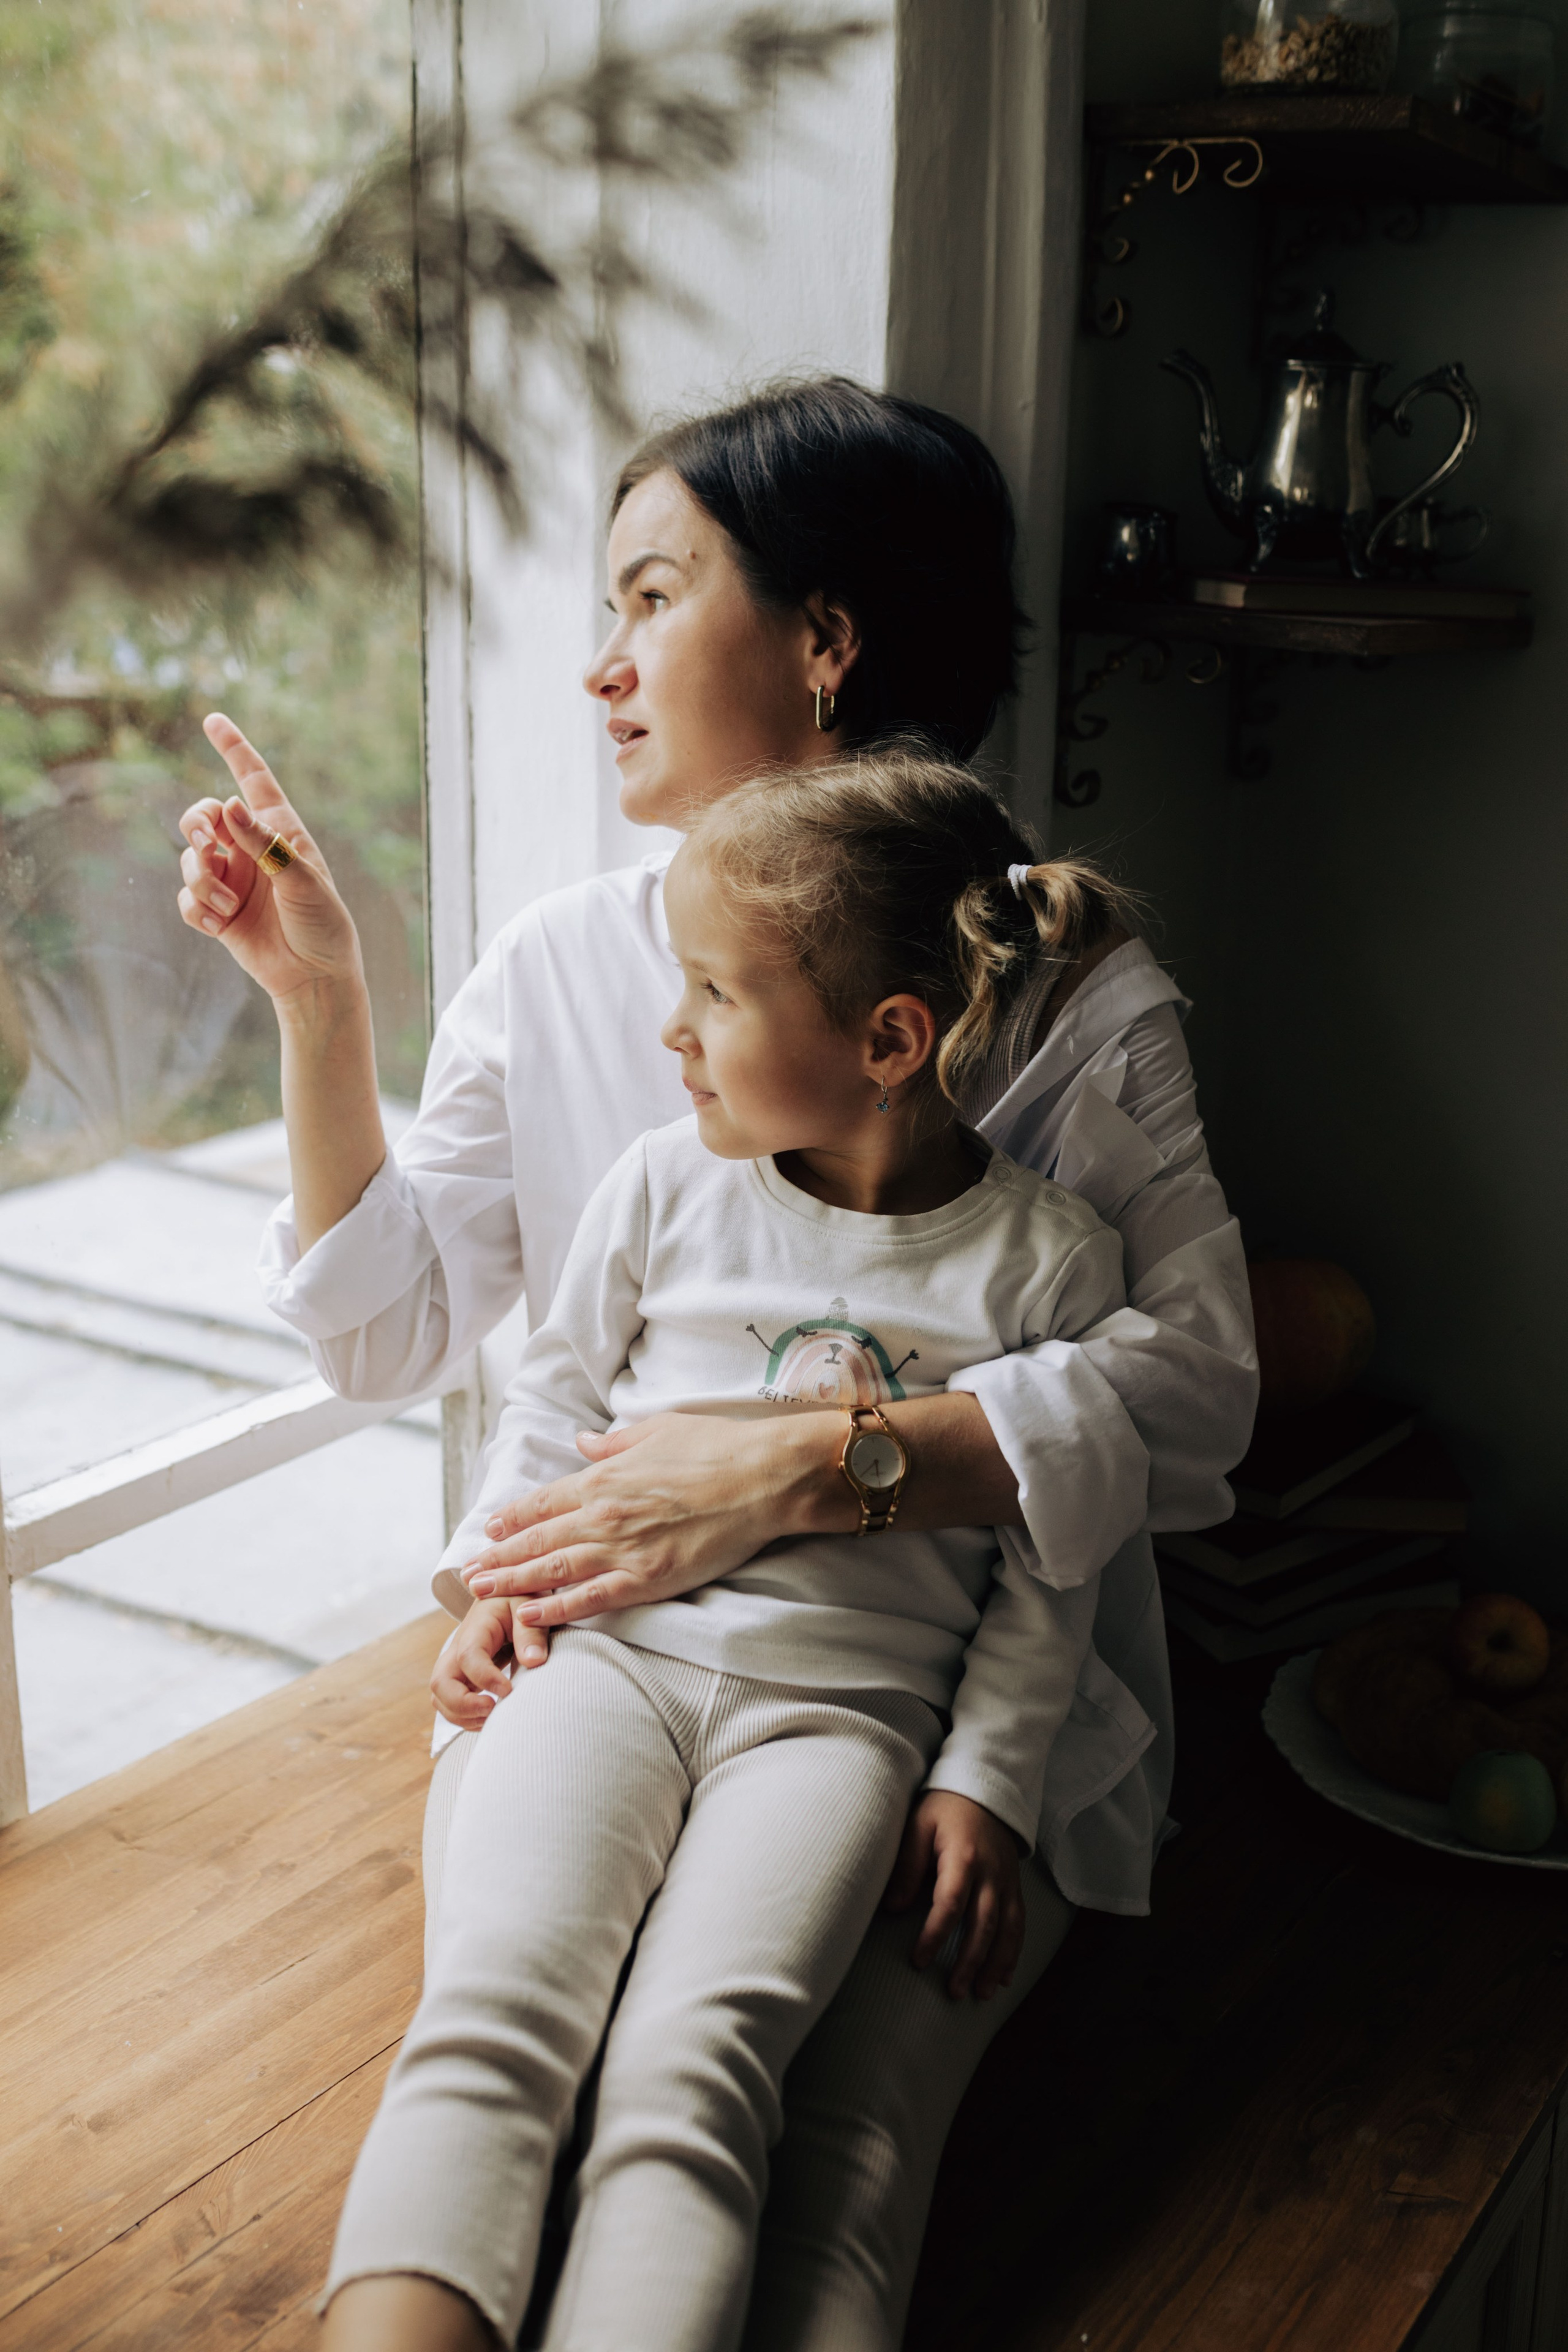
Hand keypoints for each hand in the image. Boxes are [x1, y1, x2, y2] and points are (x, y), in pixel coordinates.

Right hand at [176, 713, 364, 1002]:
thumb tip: (230, 805)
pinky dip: (196, 909)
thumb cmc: (322, 924)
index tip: (213, 719)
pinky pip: (187, 899)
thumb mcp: (301, 879)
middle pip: (203, 816)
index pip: (253, 780)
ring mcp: (232, 880)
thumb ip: (264, 843)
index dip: (234, 748)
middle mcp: (251, 850)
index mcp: (279, 831)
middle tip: (207, 847)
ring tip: (226, 906)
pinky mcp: (217, 911)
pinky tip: (218, 927)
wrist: (314, 977)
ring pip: (189, 859)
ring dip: (201, 880)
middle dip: (195, 827)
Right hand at [430, 1597, 551, 1728]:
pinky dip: (465, 1718)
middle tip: (492, 1710)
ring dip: (462, 1716)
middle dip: (461, 1705)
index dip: (484, 1678)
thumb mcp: (530, 1605)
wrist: (508, 1595)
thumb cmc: (520, 1599)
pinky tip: (491, 1717)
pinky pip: (451, 1703)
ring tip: (494, 1717)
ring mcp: (457, 1664)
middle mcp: (459, 1647)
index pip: (468, 1656)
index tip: (509, 1691)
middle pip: (440, 1682)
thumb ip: (532, 1632)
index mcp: (476, 1626)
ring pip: (440, 1698)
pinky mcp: (463, 1677)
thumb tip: (534, 1661)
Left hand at [460, 1411, 851, 1628]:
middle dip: (499, 1557)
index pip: (543, 1502)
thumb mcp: (657, 1429)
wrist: (764, 1478)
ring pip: (552, 1572)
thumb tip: (581, 1443)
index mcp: (604, 1477)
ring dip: (513, 1584)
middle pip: (537, 1541)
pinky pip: (591, 1599)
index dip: (512, 1518)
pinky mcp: (648, 1580)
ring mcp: (623, 1550)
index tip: (490, 1530)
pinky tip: (530, 1617)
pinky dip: (556, 1610)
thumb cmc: (717, 1447)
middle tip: (469, 1573)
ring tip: (483, 1594)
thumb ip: (612, 1444)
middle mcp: (603, 1514)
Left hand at [882, 1791, 1025, 2000]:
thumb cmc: (944, 1807)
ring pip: (1007, 1929)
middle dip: (969, 1960)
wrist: (984, 1788)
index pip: (950, 1904)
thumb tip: (892, 1909)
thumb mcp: (918, 1825)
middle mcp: (990, 1872)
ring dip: (995, 1964)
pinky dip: (1013, 1952)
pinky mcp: (1015, 1885)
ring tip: (981, 1993)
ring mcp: (1007, 1880)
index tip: (919, 1961)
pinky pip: (1019, 1923)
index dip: (935, 1935)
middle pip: (983, 1923)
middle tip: (954, 1992)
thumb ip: (907, 1865)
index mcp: (963, 1857)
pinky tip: (1003, 1977)